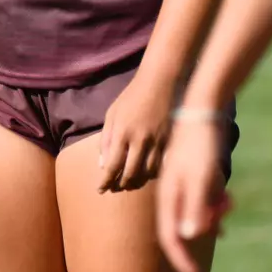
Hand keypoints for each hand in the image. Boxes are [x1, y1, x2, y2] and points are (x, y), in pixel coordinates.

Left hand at [97, 73, 175, 191]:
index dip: (106, 181)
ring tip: (131, 183)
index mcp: (122, 132)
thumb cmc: (132, 97)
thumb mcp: (112, 114)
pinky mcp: (170, 141)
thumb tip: (102, 165)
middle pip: (130, 174)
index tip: (101, 189)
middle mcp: (140, 140)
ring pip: (148, 173)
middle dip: (122, 185)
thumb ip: (106, 139)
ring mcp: (157, 142)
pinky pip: (162, 165)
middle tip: (116, 188)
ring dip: (138, 182)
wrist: (160, 82)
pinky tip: (147, 173)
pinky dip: (153, 173)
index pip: (112, 166)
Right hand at [156, 116, 233, 271]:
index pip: (170, 236)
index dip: (181, 257)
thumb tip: (189, 236)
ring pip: (196, 212)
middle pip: (185, 226)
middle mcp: (171, 193)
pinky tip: (226, 200)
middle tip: (224, 221)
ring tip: (228, 199)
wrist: (203, 111)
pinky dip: (214, 203)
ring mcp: (181, 185)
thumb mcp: (202, 179)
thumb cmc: (200, 146)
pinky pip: (202, 200)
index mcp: (168, 196)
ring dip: (213, 213)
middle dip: (205, 227)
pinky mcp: (191, 178)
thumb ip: (195, 207)